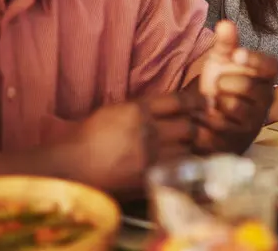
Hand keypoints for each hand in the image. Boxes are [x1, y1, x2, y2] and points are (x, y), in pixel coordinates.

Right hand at [64, 93, 201, 191]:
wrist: (71, 167)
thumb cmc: (89, 137)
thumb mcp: (115, 111)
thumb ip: (142, 108)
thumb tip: (170, 106)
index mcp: (138, 110)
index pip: (179, 101)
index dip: (196, 102)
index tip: (206, 103)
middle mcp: (148, 131)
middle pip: (189, 126)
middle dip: (193, 128)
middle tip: (193, 131)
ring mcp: (150, 156)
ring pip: (186, 149)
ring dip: (188, 149)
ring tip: (182, 149)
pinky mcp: (149, 178)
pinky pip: (176, 170)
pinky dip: (179, 167)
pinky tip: (176, 165)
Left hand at [193, 21, 277, 153]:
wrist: (210, 118)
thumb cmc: (221, 84)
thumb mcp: (221, 61)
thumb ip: (226, 43)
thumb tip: (225, 23)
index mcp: (266, 76)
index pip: (270, 66)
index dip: (254, 60)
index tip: (237, 54)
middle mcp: (267, 98)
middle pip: (247, 86)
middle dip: (225, 82)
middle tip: (218, 85)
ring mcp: (255, 120)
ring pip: (234, 106)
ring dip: (216, 102)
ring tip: (212, 102)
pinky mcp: (241, 139)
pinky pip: (222, 126)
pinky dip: (208, 119)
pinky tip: (206, 116)